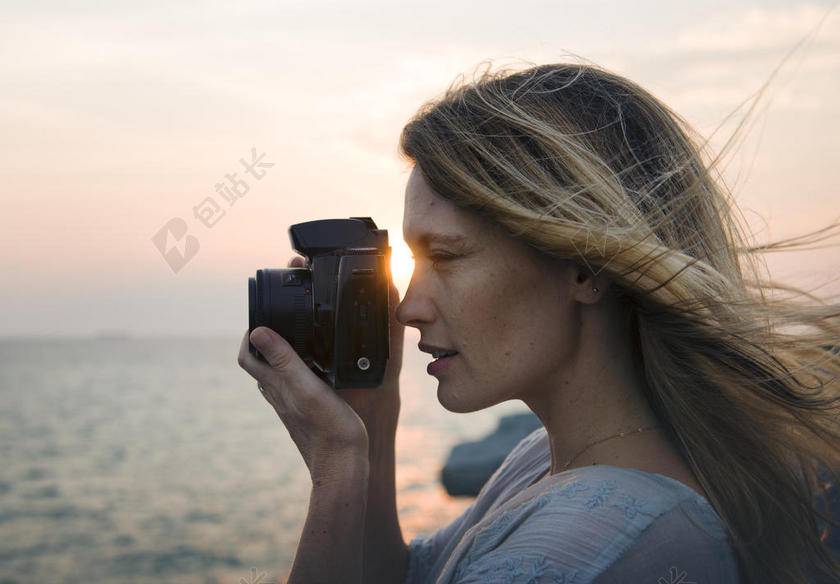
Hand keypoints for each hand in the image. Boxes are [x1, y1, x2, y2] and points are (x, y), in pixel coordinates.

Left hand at [238, 324, 368, 479]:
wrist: (342, 466)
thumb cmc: (328, 429)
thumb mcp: (307, 386)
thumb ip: (284, 359)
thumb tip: (257, 332)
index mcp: (277, 387)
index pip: (248, 359)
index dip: (248, 337)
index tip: (259, 317)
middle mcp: (280, 397)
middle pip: (262, 366)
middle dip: (265, 343)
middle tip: (281, 324)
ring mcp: (293, 407)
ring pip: (278, 377)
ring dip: (282, 357)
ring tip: (298, 341)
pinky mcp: (308, 414)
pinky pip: (295, 389)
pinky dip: (299, 373)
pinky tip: (316, 372)